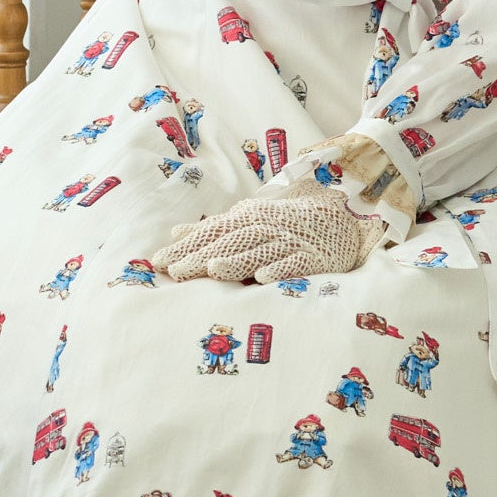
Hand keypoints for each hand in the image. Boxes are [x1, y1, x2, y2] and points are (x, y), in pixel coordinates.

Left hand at [150, 190, 387, 283]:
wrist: (338, 222)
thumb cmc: (283, 226)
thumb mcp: (246, 222)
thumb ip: (213, 230)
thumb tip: (174, 233)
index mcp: (246, 218)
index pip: (210, 233)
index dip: (185, 247)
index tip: (158, 263)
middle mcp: (265, 227)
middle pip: (230, 242)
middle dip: (202, 256)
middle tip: (176, 271)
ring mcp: (289, 242)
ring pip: (259, 250)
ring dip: (236, 260)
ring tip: (213, 270)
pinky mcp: (313, 258)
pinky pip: (295, 263)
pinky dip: (280, 268)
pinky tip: (262, 278)